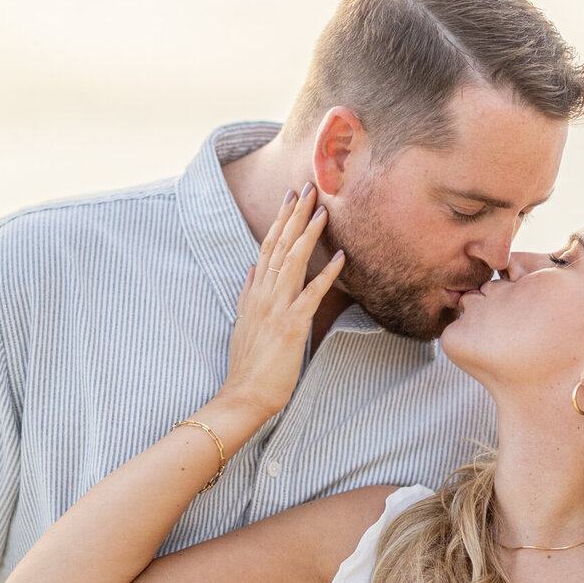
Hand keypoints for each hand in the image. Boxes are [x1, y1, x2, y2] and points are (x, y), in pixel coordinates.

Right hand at [222, 184, 345, 428]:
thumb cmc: (247, 364)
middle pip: (280, 246)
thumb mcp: (242, 322)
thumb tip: (252, 270)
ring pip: (293, 261)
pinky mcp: (291, 325)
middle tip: (308, 188)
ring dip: (309, 234)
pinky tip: (340, 256)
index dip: (280, 220)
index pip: (268, 247)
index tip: (290, 197)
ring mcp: (276, 308)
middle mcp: (264, 294)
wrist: (243, 394)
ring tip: (323, 211)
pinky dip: (326, 273)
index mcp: (255, 292)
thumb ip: (248, 294)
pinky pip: (311, 293)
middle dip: (295, 215)